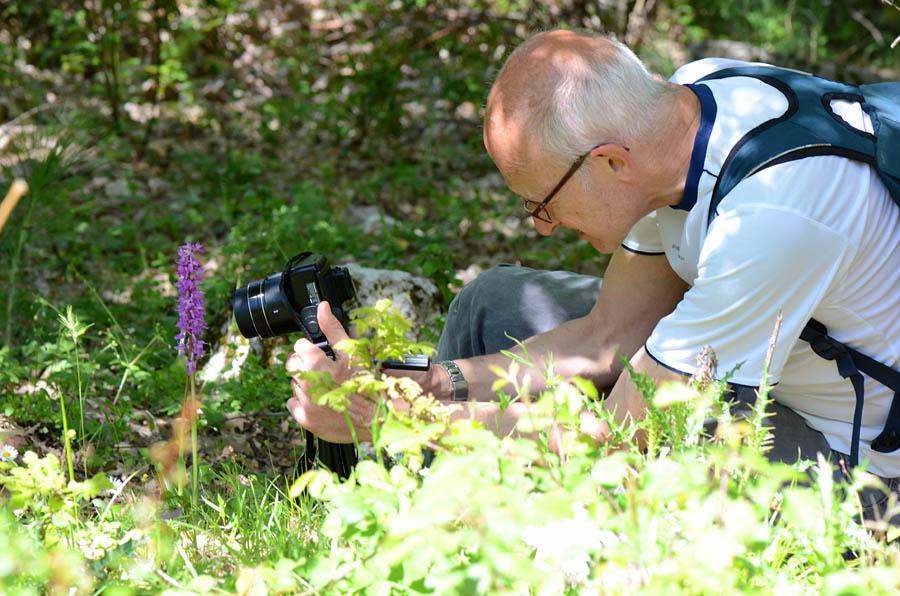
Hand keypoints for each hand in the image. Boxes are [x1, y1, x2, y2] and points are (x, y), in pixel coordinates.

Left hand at [285, 301, 374, 442]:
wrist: (375, 417)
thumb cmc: (366, 384)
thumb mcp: (352, 352)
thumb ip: (332, 329)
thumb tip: (322, 307)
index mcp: (317, 364)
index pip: (299, 346)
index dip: (311, 348)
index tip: (320, 354)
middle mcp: (308, 383)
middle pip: (293, 364)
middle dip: (305, 364)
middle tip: (323, 370)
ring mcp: (306, 403)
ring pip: (294, 383)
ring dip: (306, 383)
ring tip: (326, 386)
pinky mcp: (305, 419)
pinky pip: (293, 403)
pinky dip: (303, 401)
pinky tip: (320, 400)